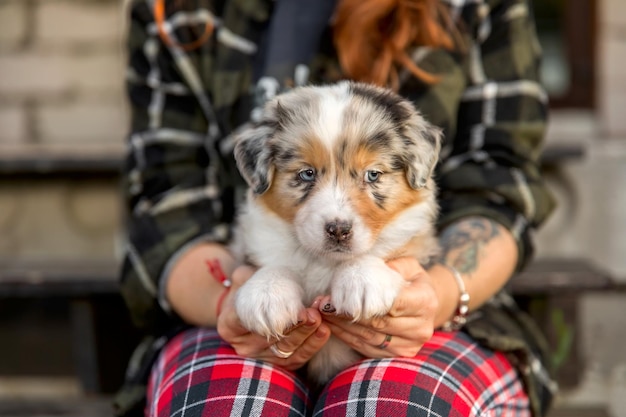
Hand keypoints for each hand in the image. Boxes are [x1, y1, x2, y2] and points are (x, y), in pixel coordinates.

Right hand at [216, 265, 330, 369]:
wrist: (261, 303)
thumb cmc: (254, 288)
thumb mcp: (246, 279)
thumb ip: (245, 277)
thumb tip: (244, 274)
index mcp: (229, 325)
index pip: (250, 322)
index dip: (270, 315)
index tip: (287, 308)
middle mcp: (243, 346)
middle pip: (271, 338)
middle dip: (294, 326)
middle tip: (309, 313)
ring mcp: (262, 358)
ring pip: (287, 349)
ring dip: (306, 334)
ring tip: (318, 318)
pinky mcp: (282, 364)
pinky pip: (299, 357)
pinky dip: (313, 344)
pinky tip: (323, 330)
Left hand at [319, 257, 437, 357]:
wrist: (426, 306)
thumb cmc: (411, 281)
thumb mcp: (407, 266)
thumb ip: (393, 266)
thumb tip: (370, 270)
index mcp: (425, 302)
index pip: (394, 304)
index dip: (368, 302)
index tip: (344, 296)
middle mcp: (420, 327)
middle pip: (379, 323)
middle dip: (348, 314)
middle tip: (324, 305)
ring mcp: (410, 344)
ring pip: (371, 337)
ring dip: (343, 327)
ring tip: (323, 314)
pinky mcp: (399, 355)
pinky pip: (369, 348)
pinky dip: (348, 338)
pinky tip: (333, 326)